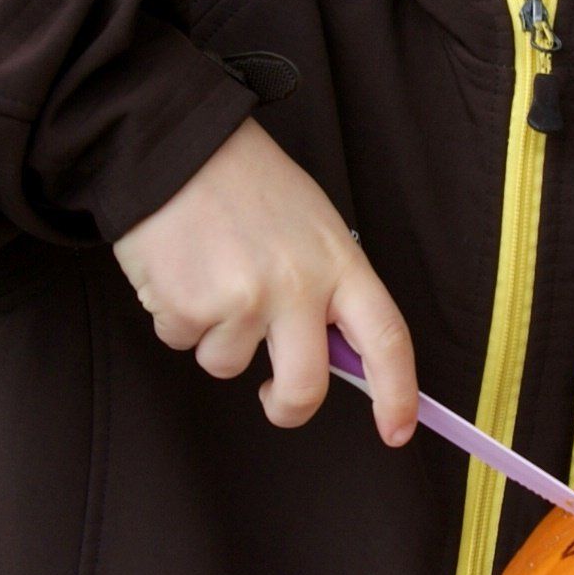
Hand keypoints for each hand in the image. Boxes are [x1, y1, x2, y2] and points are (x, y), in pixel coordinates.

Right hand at [111, 119, 419, 443]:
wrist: (176, 145)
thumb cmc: (246, 183)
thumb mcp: (312, 224)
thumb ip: (328, 286)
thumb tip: (335, 355)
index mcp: (340, 263)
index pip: (386, 340)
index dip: (398, 395)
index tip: (397, 430)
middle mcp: (297, 287)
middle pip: (306, 388)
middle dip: (288, 406)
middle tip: (275, 397)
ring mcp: (243, 301)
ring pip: (229, 365)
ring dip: (214, 334)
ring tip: (208, 273)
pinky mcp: (191, 308)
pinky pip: (182, 341)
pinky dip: (175, 315)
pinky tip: (179, 267)